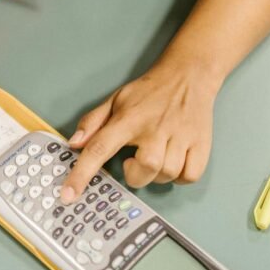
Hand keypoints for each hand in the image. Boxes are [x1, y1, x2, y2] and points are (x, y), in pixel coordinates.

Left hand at [60, 64, 220, 203]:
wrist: (188, 75)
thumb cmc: (149, 92)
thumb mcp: (115, 100)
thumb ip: (92, 122)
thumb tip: (74, 144)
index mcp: (129, 119)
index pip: (100, 148)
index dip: (82, 174)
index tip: (68, 195)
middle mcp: (156, 128)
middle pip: (145, 169)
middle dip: (135, 174)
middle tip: (133, 161)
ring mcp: (181, 136)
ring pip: (168, 174)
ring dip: (157, 175)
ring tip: (155, 156)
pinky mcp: (201, 144)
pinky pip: (189, 176)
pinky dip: (180, 177)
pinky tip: (174, 162)